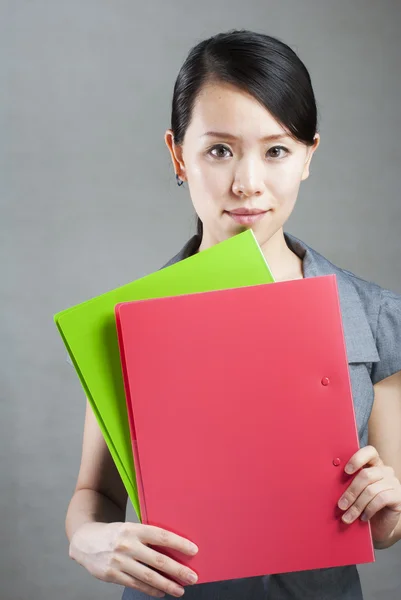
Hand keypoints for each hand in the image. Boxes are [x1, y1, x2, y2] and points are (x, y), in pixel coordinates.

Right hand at [69, 521, 198, 597]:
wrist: (85, 541)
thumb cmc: (115, 534)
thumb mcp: (130, 528)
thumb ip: (146, 537)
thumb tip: (173, 548)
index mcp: (133, 529)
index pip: (161, 536)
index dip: (178, 543)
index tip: (194, 550)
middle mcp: (127, 545)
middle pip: (158, 560)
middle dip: (178, 570)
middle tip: (193, 577)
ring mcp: (119, 561)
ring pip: (148, 576)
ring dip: (167, 585)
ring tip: (180, 590)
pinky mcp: (113, 575)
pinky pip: (136, 584)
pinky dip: (151, 590)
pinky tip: (161, 592)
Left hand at [337, 445, 400, 543]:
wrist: (379, 526)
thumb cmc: (363, 505)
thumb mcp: (354, 491)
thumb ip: (348, 481)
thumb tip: (329, 479)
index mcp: (374, 464)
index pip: (369, 451)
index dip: (357, 458)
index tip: (346, 471)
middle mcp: (385, 471)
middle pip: (366, 475)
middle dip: (351, 492)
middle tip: (341, 505)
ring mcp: (394, 483)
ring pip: (371, 490)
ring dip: (357, 505)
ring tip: (348, 517)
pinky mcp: (398, 496)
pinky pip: (381, 499)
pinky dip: (369, 509)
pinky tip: (363, 517)